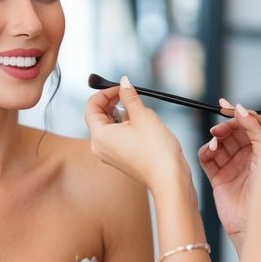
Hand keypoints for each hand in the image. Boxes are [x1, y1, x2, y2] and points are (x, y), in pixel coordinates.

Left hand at [85, 77, 191, 193]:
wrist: (169, 179)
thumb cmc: (157, 152)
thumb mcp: (142, 115)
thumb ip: (129, 96)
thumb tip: (123, 82)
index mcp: (100, 136)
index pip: (91, 106)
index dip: (105, 93)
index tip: (120, 87)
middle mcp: (100, 147)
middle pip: (98, 116)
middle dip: (112, 102)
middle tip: (129, 94)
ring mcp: (110, 154)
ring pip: (109, 126)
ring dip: (121, 114)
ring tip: (139, 112)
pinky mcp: (120, 158)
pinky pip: (117, 137)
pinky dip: (125, 126)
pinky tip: (141, 125)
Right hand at [199, 101, 260, 248]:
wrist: (257, 220)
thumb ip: (253, 127)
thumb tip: (240, 108)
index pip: (250, 124)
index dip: (240, 114)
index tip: (228, 107)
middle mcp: (250, 156)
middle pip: (233, 131)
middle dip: (226, 126)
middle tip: (220, 126)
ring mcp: (234, 166)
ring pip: (220, 142)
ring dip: (216, 137)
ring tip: (217, 140)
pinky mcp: (218, 176)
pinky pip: (207, 157)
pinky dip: (206, 150)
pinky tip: (211, 150)